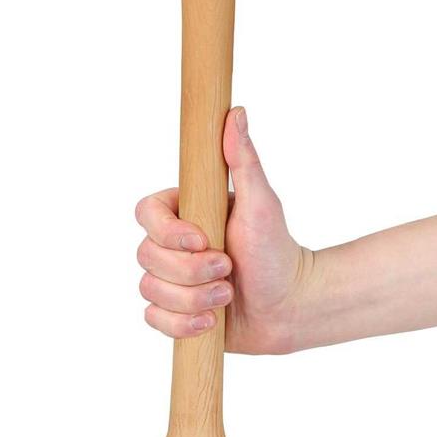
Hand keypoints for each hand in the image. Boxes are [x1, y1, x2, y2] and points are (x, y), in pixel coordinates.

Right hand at [135, 107, 313, 354]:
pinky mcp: (174, 312)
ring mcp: (171, 279)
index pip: (146, 213)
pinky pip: (153, 320)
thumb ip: (244, 159)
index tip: (203, 239)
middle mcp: (172, 244)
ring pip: (149, 289)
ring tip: (227, 295)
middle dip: (190, 271)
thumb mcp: (262, 202)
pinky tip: (211, 321)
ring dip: (192, 298)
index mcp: (185, 211)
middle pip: (146, 255)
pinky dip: (182, 325)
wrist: (290, 304)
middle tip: (228, 269)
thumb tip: (235, 111)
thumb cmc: (278, 249)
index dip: (168, 231)